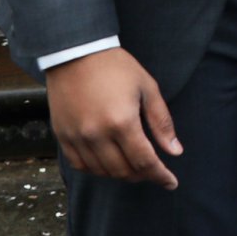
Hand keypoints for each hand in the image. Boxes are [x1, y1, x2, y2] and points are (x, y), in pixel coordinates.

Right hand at [44, 47, 180, 187]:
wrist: (76, 52)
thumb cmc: (116, 67)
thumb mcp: (147, 88)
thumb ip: (161, 122)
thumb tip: (175, 151)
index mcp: (122, 122)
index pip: (145, 162)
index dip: (160, 176)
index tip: (171, 183)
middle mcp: (97, 134)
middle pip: (124, 171)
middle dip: (143, 176)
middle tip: (154, 171)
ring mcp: (77, 137)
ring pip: (102, 172)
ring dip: (122, 174)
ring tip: (134, 166)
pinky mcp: (62, 136)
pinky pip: (80, 165)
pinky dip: (97, 169)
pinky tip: (109, 162)